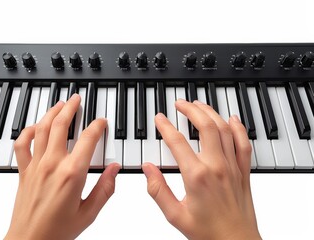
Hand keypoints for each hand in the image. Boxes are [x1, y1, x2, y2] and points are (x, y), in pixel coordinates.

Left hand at [5, 94, 120, 239]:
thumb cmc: (57, 230)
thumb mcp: (89, 212)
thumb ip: (105, 188)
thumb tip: (115, 170)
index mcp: (72, 174)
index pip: (88, 139)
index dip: (97, 126)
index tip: (101, 122)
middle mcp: (52, 164)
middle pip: (61, 125)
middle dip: (70, 107)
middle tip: (77, 99)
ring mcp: (36, 165)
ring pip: (42, 129)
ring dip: (51, 112)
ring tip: (60, 104)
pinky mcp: (24, 170)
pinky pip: (22, 144)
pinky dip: (28, 131)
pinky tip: (35, 126)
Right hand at [143, 99, 260, 239]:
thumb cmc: (208, 232)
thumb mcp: (175, 214)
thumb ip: (158, 189)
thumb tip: (147, 169)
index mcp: (197, 176)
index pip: (177, 141)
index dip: (165, 126)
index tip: (159, 119)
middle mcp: (216, 166)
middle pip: (205, 126)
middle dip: (190, 110)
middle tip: (180, 103)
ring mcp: (232, 167)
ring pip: (224, 129)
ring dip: (211, 112)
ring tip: (199, 104)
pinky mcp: (243, 171)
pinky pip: (243, 143)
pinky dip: (238, 127)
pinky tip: (231, 118)